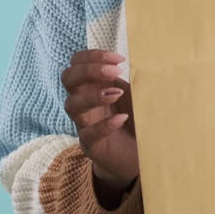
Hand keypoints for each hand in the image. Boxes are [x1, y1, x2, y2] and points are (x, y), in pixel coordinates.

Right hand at [61, 49, 138, 187]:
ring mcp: (85, 124)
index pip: (77, 62)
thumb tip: (146, 62)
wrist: (139, 157)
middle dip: (88, 70)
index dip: (92, 56)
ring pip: (71, 105)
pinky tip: (122, 119)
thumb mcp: (137, 95)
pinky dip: (104, 125)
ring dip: (93, 95)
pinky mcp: (91, 146)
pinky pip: (88, 134)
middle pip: (68, 78)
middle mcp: (84, 102)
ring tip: (117, 94)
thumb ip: (135, 80)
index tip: (119, 59)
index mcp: (93, 85)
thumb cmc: (136, 120)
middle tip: (114, 72)